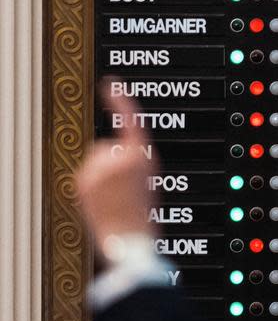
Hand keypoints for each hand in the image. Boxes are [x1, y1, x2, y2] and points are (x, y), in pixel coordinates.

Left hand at [76, 82, 156, 261]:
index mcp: (142, 155)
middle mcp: (118, 158)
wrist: (129, 237)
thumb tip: (110, 152)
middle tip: (128, 185)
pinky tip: (104, 197)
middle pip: (109, 145)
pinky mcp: (84, 181)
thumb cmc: (144, 213)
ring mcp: (98, 169)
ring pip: (96, 159)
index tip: (111, 83)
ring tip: (116, 194)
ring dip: (103, 172)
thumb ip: (133, 157)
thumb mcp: (150, 177)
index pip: (130, 119)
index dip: (120, 99)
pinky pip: (87, 172)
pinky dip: (93, 181)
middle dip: (115, 160)